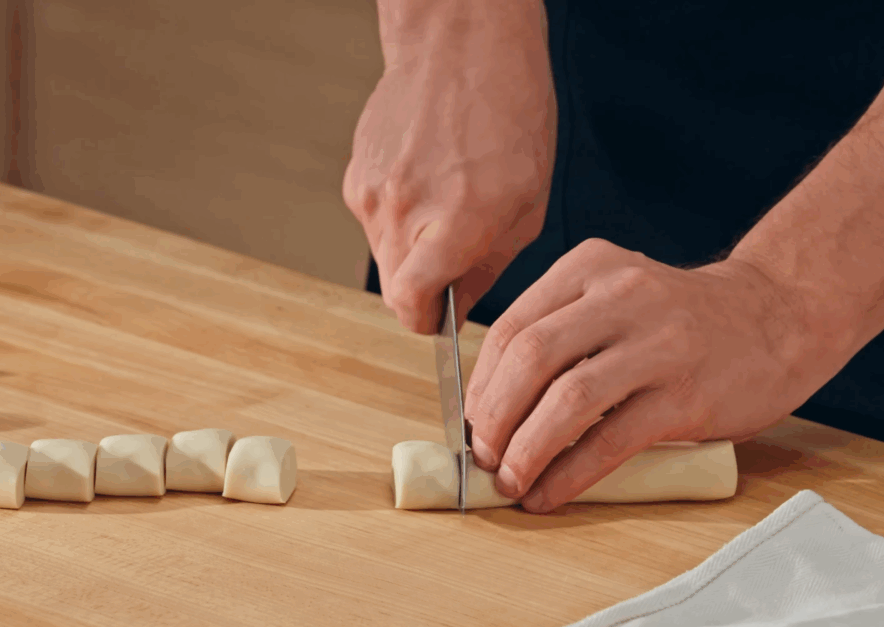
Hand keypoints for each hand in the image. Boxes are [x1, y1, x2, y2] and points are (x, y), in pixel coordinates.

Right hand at [342, 1, 555, 332]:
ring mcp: (372, 193)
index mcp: (455, 222)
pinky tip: (428, 181)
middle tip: (455, 261)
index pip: (411, 303)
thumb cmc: (508, 114)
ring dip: (412, 248)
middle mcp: (404, 211)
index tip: (437, 321)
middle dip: (423, 289)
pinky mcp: (356, 177)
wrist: (460, 46)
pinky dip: (399, 216)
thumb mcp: (527, 202)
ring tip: (446, 204)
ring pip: (385, 254)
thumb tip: (462, 305)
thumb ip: (490, 266)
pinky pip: (375, 220)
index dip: (425, 322)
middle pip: (395, 287)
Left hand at [463, 238, 835, 512]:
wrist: (778, 316)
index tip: (470, 423)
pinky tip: (550, 493)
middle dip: (493, 417)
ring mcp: (658, 344)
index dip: (480, 384)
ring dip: (525, 450)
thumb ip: (561, 332)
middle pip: (529, 358)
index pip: (511, 327)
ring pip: (566, 400)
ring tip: (511, 480)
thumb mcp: (615, 296)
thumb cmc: (680, 320)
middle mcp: (621, 296)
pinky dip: (569, 474)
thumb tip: (493, 409)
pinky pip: (610, 441)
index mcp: (590, 267)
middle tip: (483, 456)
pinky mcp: (686, 395)